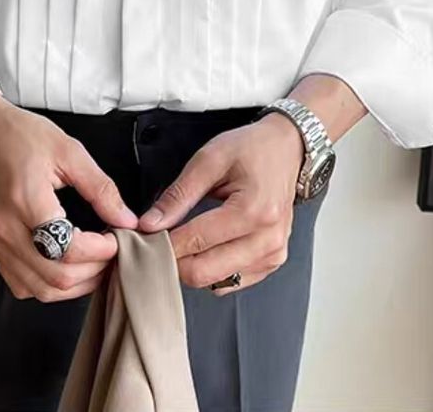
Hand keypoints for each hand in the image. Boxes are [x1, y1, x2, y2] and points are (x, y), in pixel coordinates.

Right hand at [0, 93, 139, 301]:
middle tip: (111, 252)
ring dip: (74, 284)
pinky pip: (21, 285)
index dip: (102, 251)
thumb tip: (126, 219)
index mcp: (26, 200)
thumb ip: (100, 188)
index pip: (69, 249)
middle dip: (94, 271)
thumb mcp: (68, 151)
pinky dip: (48, 285)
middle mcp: (6, 228)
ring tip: (94, 262)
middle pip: (57, 278)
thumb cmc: (18, 135)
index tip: (117, 238)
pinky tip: (65, 265)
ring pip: (40, 290)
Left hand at [136, 114, 305, 293]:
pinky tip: (207, 247)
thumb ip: (178, 195)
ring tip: (183, 240)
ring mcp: (273, 253)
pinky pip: (233, 282)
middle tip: (159, 241)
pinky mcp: (273, 262)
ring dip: (193, 266)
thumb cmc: (252, 149)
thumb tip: (150, 224)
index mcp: (252, 210)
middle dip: (175, 260)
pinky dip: (213, 270)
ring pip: (216, 282)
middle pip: (204, 273)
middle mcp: (267, 238)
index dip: (163, 244)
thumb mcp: (208, 160)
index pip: (195, 242)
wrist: (287, 149)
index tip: (144, 238)